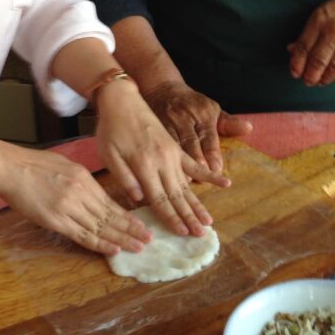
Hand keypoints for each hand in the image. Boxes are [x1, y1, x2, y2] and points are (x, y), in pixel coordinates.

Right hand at [0, 145, 151, 255]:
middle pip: (110, 216)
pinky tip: (112, 249)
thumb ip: (81, 181)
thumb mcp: (64, 165)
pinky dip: (99, 243)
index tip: (141, 226)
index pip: (110, 203)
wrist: (11, 168)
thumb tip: (94, 195)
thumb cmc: (33, 165)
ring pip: (100, 228)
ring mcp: (69, 208)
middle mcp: (81, 194)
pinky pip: (82, 235)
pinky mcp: (56, 220)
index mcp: (84, 179)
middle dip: (130, 230)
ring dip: (119, 239)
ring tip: (137, 248)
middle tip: (147, 240)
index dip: (127, 217)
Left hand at [95, 81, 230, 238]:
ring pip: (187, 184)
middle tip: (201, 235)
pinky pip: (195, 164)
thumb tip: (139, 199)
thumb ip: (124, 177)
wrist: (122, 100)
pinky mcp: (176, 147)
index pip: (159, 198)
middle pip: (177, 195)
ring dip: (198, 204)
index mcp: (144, 165)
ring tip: (209, 221)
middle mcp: (162, 161)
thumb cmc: (111, 129)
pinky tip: (225, 183)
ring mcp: (172, 154)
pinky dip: (209, 175)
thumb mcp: (108, 154)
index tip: (182, 233)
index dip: (171, 217)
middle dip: (189, 217)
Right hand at [142, 80, 252, 173]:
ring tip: (186, 179)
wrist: (161, 88)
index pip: (208, 136)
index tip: (216, 170)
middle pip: (191, 142)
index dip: (212, 153)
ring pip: (174, 145)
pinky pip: (159, 144)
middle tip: (203, 178)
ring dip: (180, 162)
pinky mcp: (154, 127)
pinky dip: (164, 158)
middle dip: (197, 160)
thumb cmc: (192, 105)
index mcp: (202, 112)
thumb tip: (249, 129)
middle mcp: (184, 116)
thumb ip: (229, 123)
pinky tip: (167, 171)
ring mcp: (167, 120)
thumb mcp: (212, 109)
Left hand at [288, 0, 334, 85]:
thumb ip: (309, 32)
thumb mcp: (324, 11)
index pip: (303, 47)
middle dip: (310, 76)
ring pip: (334, 69)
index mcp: (320, 20)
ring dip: (325, 79)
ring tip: (321, 82)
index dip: (296, 64)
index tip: (295, 73)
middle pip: (317, 62)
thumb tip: (292, 50)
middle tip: (308, 81)